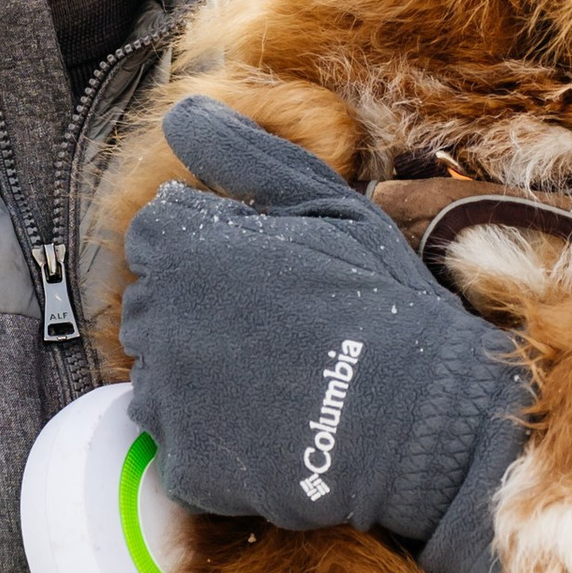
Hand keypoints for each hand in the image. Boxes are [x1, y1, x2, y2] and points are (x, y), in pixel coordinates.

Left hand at [119, 98, 530, 572]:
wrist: (420, 412)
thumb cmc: (378, 297)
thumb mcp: (322, 201)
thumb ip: (240, 153)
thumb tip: (181, 110)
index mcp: (181, 245)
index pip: (156, 234)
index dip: (209, 248)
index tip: (261, 270)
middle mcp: (156, 316)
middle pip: (151, 304)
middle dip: (198, 310)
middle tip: (274, 328)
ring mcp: (166, 395)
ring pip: (157, 375)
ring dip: (198, 374)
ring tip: (273, 379)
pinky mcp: (184, 462)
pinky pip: (178, 444)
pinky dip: (211, 440)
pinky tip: (268, 428)